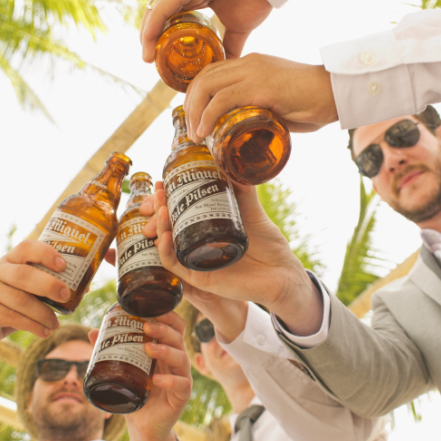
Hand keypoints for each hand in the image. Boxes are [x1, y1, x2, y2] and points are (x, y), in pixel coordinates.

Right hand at [0, 241, 68, 367]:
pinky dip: (33, 326)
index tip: (64, 265)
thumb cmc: (7, 309)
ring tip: (55, 324)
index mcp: (8, 261)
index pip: (26, 248)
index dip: (46, 253)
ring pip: (20, 300)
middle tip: (66, 296)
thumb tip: (84, 285)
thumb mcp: (25, 295)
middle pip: (24, 274)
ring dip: (43, 314)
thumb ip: (46, 288)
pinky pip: (12, 317)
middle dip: (49, 284)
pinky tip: (43, 332)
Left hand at [92, 311, 191, 440]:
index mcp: (165, 350)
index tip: (152, 309)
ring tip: (148, 348)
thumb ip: (111, 351)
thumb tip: (92, 332)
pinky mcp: (182, 395)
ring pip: (181, 358)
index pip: (174, 327)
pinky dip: (170, 381)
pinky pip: (182, 384)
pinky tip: (157, 380)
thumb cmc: (135, 393)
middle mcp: (176, 361)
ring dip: (166, 350)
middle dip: (164, 329)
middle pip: (178, 338)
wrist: (142, 425)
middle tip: (147, 326)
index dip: (167, 316)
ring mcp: (181, 377)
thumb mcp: (123, 369)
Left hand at [140, 0, 272, 61]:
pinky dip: (155, 21)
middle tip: (149, 59)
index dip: (160, 36)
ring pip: (158, 9)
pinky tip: (150, 38)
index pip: (169, 18)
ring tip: (147, 54)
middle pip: (159, 14)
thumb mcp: (239, 29)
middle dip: (150, 36)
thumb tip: (227, 67)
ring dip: (148, 32)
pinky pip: (165, 4)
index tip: (158, 58)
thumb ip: (230, 46)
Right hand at [140, 181, 322, 334]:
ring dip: (160, 225)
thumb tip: (231, 163)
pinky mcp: (199, 278)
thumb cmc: (269, 245)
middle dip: (158, 208)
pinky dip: (166, 251)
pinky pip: (175, 265)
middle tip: (158, 191)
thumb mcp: (253, 212)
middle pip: (167, 226)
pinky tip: (164, 236)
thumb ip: (243, 190)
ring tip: (161, 208)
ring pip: (167, 244)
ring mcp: (197, 261)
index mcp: (207, 229)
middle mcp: (198, 244)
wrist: (282, 273)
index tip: (162, 182)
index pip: (178, 212)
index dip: (166, 198)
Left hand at [184, 53, 336, 141]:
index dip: (197, 94)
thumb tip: (251, 130)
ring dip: (195, 113)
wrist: (337, 92)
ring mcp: (254, 72)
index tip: (194, 117)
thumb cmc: (315, 101)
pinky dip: (207, 116)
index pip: (213, 72)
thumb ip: (264, 110)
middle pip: (204, 78)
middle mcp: (249, 63)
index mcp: (253, 64)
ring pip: (207, 86)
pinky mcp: (260, 86)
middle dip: (190, 105)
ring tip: (196, 135)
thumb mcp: (281, 103)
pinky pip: (223, 99)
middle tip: (192, 129)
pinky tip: (204, 132)